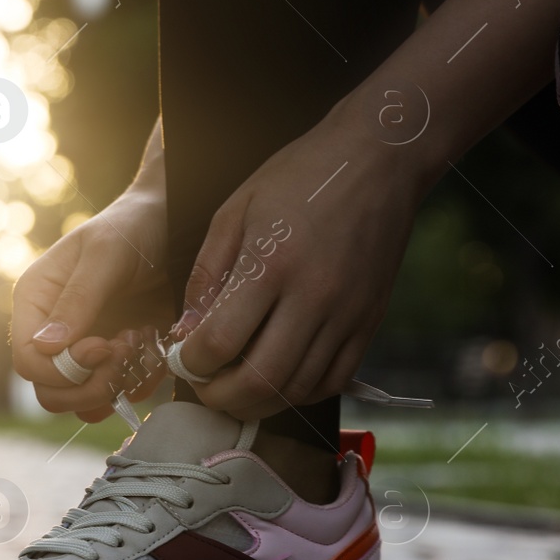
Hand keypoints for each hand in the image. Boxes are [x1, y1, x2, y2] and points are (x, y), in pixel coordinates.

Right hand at [12, 186, 170, 418]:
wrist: (175, 222)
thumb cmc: (134, 227)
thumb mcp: (106, 255)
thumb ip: (78, 300)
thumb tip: (45, 347)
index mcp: (36, 301)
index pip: (28, 362)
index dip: (64, 368)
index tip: (105, 345)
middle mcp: (53, 331)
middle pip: (50, 392)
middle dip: (91, 384)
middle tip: (125, 353)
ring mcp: (84, 348)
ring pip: (82, 401)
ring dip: (116, 385)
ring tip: (140, 345)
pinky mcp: (116, 358)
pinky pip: (118, 394)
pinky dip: (139, 383)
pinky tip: (153, 346)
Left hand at [174, 98, 429, 418]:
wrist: (378, 159)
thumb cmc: (298, 178)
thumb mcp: (233, 212)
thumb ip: (206, 275)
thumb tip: (185, 331)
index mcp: (271, 265)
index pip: (220, 343)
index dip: (191, 364)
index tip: (181, 358)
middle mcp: (313, 296)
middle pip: (260, 380)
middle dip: (220, 396)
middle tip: (202, 387)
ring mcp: (347, 313)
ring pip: (298, 388)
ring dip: (259, 401)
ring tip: (234, 387)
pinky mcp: (370, 321)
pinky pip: (334, 379)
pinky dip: (299, 391)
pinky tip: (278, 379)